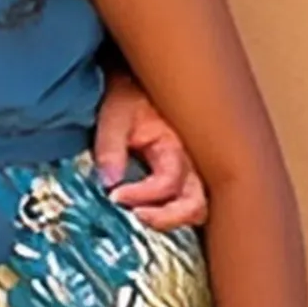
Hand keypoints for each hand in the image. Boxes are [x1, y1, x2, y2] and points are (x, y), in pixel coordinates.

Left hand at [94, 77, 206, 230]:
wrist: (138, 87)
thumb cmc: (128, 98)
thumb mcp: (115, 115)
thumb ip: (111, 147)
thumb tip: (109, 183)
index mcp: (176, 147)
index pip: (168, 182)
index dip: (142, 194)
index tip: (114, 195)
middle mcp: (191, 164)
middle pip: (197, 205)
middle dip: (166, 218)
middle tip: (136, 216)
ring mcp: (191, 174)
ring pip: (198, 210)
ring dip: (171, 220)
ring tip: (139, 217)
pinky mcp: (183, 180)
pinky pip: (187, 206)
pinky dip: (171, 216)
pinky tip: (146, 214)